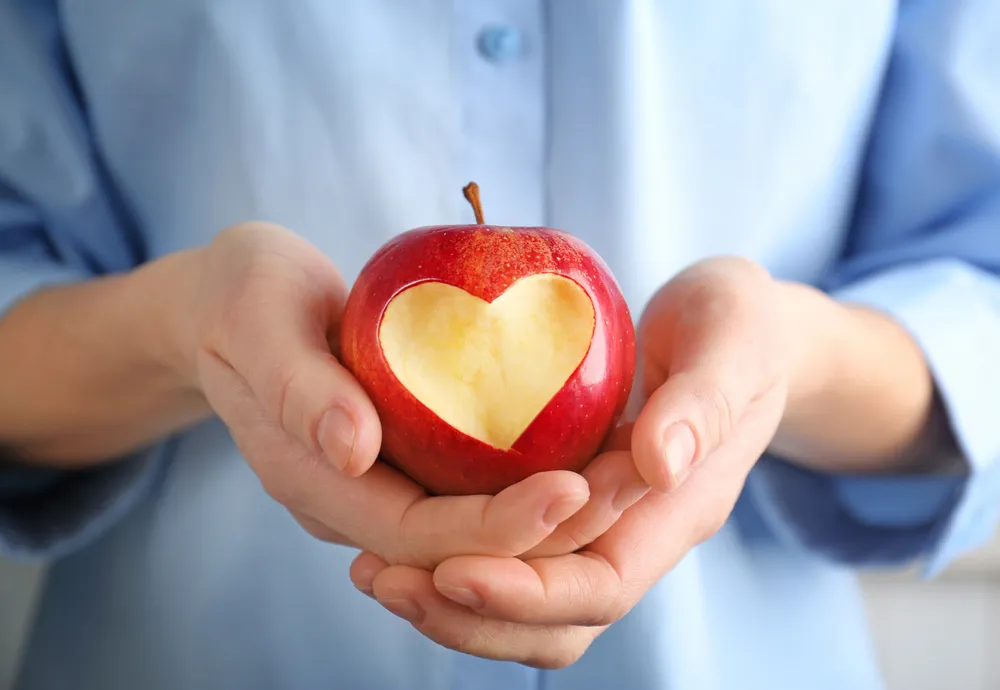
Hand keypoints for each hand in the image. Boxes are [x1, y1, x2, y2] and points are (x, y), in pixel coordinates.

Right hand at [176, 223, 647, 568]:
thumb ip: (296, 384)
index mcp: (314, 481)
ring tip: (627, 476)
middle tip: (628, 484)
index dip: (496, 526)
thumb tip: (354, 450)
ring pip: (472, 526)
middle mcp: (352, 501)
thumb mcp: (256, 316)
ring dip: (550, 516)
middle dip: (546, 532)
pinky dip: (527, 476)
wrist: (226, 307)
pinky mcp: (401, 459)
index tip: (572, 490)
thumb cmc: (241, 296)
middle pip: (460, 547)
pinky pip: (471, 485)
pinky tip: (586, 446)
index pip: (418, 534)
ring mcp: (378, 485)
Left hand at [351, 257, 788, 666]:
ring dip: (452, 598)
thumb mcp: (734, 341)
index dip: (527, 592)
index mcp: (679, 509)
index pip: (602, 585)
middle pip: (556, 618)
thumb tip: (656, 464)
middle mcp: (637, 532)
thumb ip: (704, 400)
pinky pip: (514, 549)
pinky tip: (396, 529)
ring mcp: (603, 521)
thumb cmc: (740, 327)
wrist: (742, 333)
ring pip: (530, 600)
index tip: (450, 569)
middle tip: (381, 578)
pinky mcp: (570, 496)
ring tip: (373, 571)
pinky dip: (456, 552)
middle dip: (469, 613)